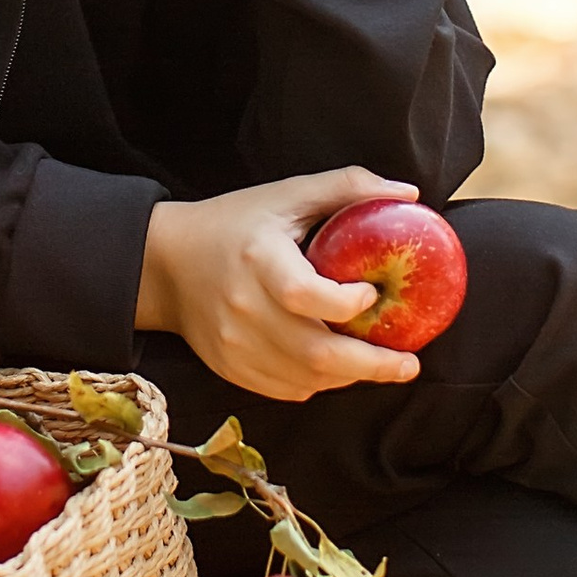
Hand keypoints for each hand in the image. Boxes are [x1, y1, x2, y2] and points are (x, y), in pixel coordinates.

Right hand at [136, 167, 423, 401]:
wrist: (167, 264)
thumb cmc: (234, 224)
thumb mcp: (285, 194)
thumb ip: (346, 187)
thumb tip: (408, 194)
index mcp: (258, 259)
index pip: (305, 295)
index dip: (347, 304)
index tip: (374, 295)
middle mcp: (243, 308)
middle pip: (315, 353)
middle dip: (372, 365)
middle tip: (409, 364)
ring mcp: (234, 344)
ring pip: (306, 379)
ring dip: (350, 376)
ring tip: (380, 365)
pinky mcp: (231, 368)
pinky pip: (287, 389)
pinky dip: (319, 382)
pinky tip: (336, 366)